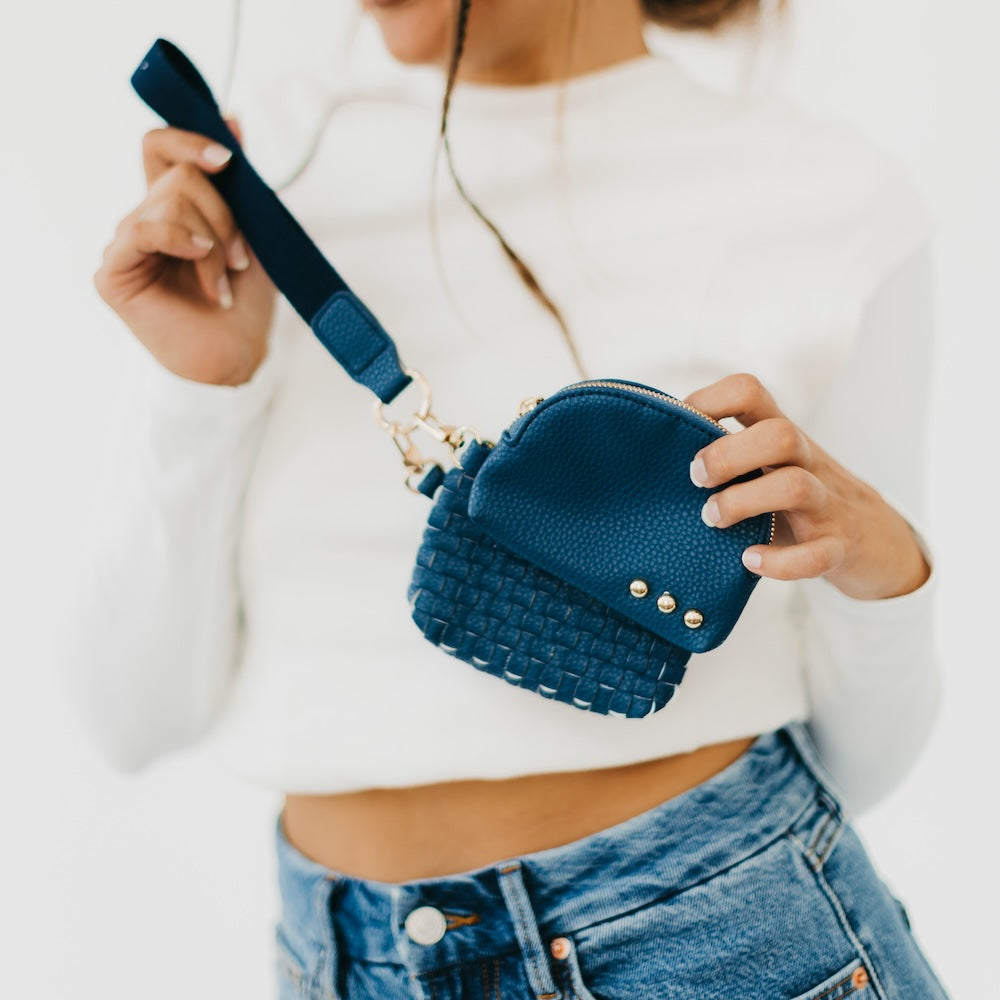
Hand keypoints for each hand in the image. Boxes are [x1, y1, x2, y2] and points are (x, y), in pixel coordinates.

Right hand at [93, 118, 277, 385]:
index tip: (228, 159)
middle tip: (242, 257)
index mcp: (174, 209)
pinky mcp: (115, 271)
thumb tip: (232, 117)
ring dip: (214, 242)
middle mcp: (147, 220)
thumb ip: (238, 181)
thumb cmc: (245, 305)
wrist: (237, 358)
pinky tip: (202, 262)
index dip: (191, 140)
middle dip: (224, 214)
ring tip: (223, 282)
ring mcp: (128, 244)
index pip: (162, 148)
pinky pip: (144, 228)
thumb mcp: (253, 234)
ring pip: (172, 200)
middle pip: (179, 174)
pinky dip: (181, 239)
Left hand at [684, 374, 929, 600]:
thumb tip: (657, 447)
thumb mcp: (766, 461)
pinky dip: (779, 563)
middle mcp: (805, 461)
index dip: (709, 400)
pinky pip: (816, 555)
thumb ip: (726, 449)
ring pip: (794, 486)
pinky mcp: (836, 547)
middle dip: (727, 454)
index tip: (682, 431)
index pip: (749, 391)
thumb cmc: (794, 496)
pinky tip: (750, 560)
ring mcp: (825, 504)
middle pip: (779, 434)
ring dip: (743, 502)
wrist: (872, 538)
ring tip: (712, 519)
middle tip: (696, 479)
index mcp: (779, 434)